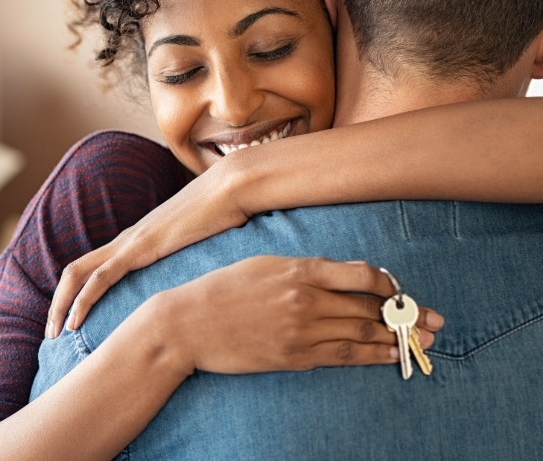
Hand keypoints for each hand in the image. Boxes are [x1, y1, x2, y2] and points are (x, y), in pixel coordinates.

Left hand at [47, 163, 250, 338]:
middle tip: (51, 334)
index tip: (71, 322)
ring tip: (55, 333)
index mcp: (137, 241)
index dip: (76, 294)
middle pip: (75, 271)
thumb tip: (204, 286)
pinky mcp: (140, 247)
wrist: (232, 188)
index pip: (93, 268)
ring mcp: (130, 242)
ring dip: (61, 304)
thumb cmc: (225, 215)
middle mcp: (126, 240)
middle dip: (57, 303)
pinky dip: (83, 299)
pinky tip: (75, 321)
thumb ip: (193, 263)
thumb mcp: (203, 247)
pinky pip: (101, 276)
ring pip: (78, 274)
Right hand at [143, 256, 443, 374]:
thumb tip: (340, 276)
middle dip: (407, 315)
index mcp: (298, 270)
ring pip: (363, 334)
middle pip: (371, 308)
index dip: (389, 284)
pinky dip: (372, 356)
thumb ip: (302, 268)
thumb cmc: (221, 289)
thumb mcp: (262, 264)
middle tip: (434, 320)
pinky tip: (390, 356)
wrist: (187, 323)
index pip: (362, 275)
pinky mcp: (294, 356)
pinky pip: (343, 356)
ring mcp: (301, 331)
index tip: (399, 289)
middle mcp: (305, 299)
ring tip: (423, 340)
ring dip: (398, 338)